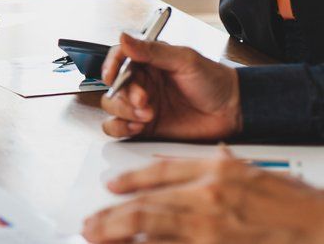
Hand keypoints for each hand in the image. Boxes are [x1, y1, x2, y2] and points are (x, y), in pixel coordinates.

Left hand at [82, 147, 323, 242]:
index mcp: (219, 173)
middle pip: (147, 204)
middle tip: (91, 222)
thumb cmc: (302, 208)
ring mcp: (211, 230)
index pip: (162, 170)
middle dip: (112, 214)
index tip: (110, 186)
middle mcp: (210, 199)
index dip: (131, 179)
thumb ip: (225, 166)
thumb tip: (208, 157)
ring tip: (97, 237)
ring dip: (118, 234)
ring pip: (150, 230)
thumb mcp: (258, 174)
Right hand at [100, 33, 241, 140]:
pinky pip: (118, 127)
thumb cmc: (215, 81)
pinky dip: (120, 128)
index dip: (110, 66)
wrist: (234, 111)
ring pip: (111, 107)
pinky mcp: (145, 126)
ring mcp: (141, 105)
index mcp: (148, 61)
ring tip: (146, 116)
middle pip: (112, 86)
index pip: (118, 58)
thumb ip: (152, 51)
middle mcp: (142, 82)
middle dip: (124, 96)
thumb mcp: (185, 60)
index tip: (111, 76)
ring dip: (123, 112)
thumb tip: (124, 38)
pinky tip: (136, 127)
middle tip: (144, 101)